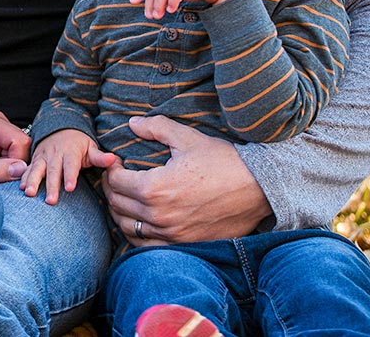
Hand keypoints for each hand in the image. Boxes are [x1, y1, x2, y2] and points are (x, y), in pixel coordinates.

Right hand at [20, 128, 116, 204]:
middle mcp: (55, 154)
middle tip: (51, 201)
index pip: (70, 165)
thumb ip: (100, 157)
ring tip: (29, 193)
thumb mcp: (90, 147)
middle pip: (53, 171)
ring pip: (37, 169)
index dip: (70, 176)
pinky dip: (24, 177)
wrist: (60, 128)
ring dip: (33, 181)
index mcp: (70, 152)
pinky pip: (28, 169)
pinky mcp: (35, 159)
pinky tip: (21, 188)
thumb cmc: (78, 144)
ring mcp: (43, 156)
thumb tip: (113, 159)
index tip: (70, 188)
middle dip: (51, 185)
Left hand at [102, 115, 270, 244]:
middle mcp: (159, 216)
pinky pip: (147, 244)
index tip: (116, 162)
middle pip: (117, 204)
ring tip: (125, 196)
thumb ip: (156, 128)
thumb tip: (132, 123)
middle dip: (111, 188)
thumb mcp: (187, 138)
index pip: (116, 182)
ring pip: (128, 227)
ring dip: (120, 211)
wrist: (259, 188)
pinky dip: (137, 232)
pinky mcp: (184, 245)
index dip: (111, 169)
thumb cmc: (223, 160)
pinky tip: (140, 219)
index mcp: (155, 188)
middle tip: (117, 177)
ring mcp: (172, 234)